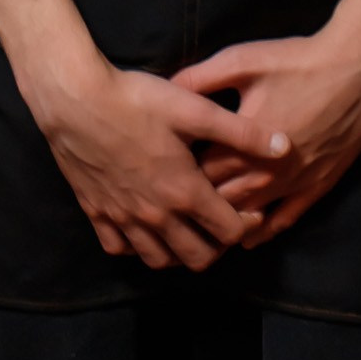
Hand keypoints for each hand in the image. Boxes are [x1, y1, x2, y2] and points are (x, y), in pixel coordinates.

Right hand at [31, 55, 289, 272]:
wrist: (75, 99)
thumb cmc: (136, 100)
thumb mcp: (194, 109)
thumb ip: (242, 132)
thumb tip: (285, 147)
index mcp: (184, 191)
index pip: (229, 232)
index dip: (246, 224)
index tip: (249, 208)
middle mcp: (156, 215)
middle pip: (197, 258)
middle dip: (217, 247)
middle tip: (219, 222)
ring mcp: (123, 218)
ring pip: (158, 260)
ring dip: (178, 252)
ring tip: (185, 229)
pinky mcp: (96, 212)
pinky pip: (119, 248)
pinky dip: (135, 247)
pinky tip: (142, 227)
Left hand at [178, 15, 360, 243]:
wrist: (357, 70)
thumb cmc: (296, 62)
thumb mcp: (240, 62)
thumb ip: (199, 79)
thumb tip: (162, 89)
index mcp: (242, 143)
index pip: (199, 173)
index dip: (178, 176)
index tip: (163, 174)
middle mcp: (266, 172)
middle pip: (221, 199)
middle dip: (197, 203)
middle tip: (177, 205)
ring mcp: (294, 183)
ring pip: (251, 214)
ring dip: (227, 221)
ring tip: (203, 225)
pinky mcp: (318, 187)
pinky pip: (286, 219)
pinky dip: (265, 231)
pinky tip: (249, 239)